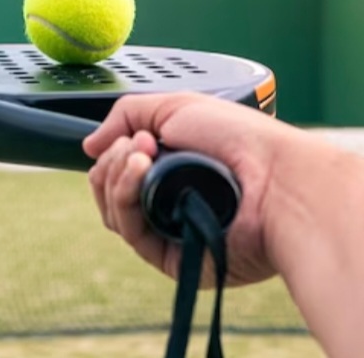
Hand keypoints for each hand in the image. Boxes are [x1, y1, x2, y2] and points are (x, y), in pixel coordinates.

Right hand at [83, 91, 305, 287]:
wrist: (275, 175)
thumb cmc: (240, 140)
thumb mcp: (175, 106)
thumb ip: (124, 116)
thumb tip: (88, 145)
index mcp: (173, 168)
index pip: (121, 169)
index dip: (116, 151)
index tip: (136, 134)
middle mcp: (169, 201)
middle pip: (109, 191)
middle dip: (113, 161)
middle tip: (140, 144)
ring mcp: (170, 230)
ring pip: (113, 212)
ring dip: (116, 177)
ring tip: (141, 155)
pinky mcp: (172, 257)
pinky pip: (130, 233)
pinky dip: (124, 198)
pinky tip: (139, 173)